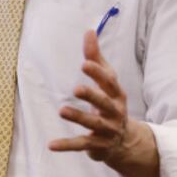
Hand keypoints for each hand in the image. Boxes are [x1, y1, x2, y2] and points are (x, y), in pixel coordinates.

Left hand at [48, 29, 128, 161]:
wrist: (126, 141)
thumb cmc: (110, 101)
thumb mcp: (106, 80)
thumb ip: (96, 57)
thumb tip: (89, 31)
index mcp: (116, 94)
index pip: (110, 82)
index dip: (98, 73)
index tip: (85, 62)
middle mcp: (114, 112)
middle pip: (104, 103)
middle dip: (92, 95)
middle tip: (76, 88)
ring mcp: (107, 130)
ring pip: (92, 123)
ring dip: (78, 117)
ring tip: (62, 110)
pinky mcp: (97, 145)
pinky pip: (81, 144)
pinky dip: (66, 145)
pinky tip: (51, 145)